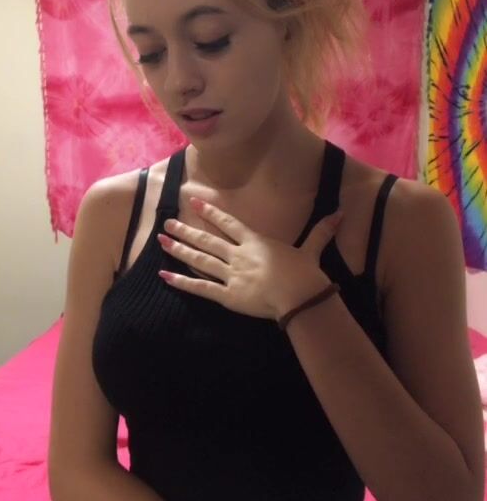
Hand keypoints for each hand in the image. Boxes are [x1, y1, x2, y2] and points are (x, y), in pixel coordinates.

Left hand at [157, 196, 342, 319]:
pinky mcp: (228, 295)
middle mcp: (239, 255)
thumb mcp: (311, 250)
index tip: (194, 203)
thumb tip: (340, 214)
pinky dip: (182, 282)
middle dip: (186, 231)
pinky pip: (201, 288)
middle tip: (166, 223)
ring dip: (179, 250)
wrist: (300, 297)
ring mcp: (231, 275)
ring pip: (200, 260)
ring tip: (161, 241)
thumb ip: (321, 232)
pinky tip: (165, 275)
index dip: (211, 213)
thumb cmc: (305, 274)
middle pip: (208, 240)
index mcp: (256, 242)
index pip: (229, 224)